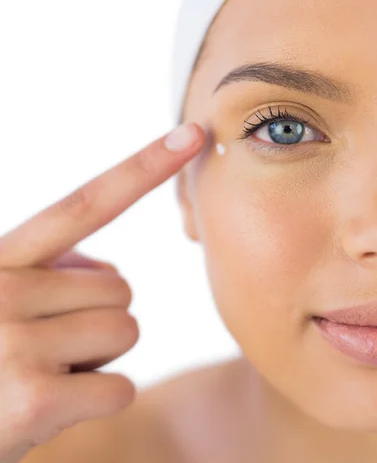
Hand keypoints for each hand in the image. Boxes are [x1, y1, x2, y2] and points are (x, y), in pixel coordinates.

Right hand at [0, 122, 204, 462]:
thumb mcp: (3, 300)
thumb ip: (50, 271)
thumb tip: (108, 270)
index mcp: (2, 257)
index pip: (86, 203)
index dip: (144, 167)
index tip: (193, 134)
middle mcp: (4, 289)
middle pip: (122, 288)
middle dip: (97, 319)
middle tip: (44, 348)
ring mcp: (15, 343)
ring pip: (126, 330)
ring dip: (96, 358)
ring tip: (43, 373)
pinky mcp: (33, 401)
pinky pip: (120, 386)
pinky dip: (97, 399)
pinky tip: (47, 407)